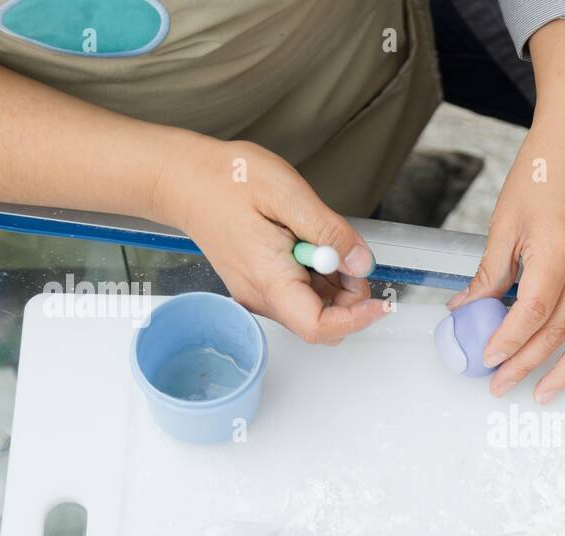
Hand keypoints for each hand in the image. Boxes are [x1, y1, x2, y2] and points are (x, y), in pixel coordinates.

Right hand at [153, 136, 386, 344]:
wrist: (183, 180)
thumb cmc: (227, 180)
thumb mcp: (286, 192)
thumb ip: (329, 230)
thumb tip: (360, 262)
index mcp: (269, 279)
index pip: (319, 327)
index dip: (358, 320)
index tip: (381, 300)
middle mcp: (262, 298)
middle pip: (323, 323)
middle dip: (349, 297)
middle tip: (345, 251)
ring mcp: (259, 295)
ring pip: (314, 310)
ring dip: (334, 284)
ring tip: (318, 238)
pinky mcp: (260, 287)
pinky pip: (301, 296)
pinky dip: (318, 277)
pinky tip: (308, 243)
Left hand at [446, 121, 564, 402]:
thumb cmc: (544, 171)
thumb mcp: (504, 222)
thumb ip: (489, 272)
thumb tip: (465, 308)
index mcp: (557, 253)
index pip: (531, 314)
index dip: (507, 341)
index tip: (486, 357)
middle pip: (556, 332)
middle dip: (524, 363)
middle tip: (498, 384)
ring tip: (544, 393)